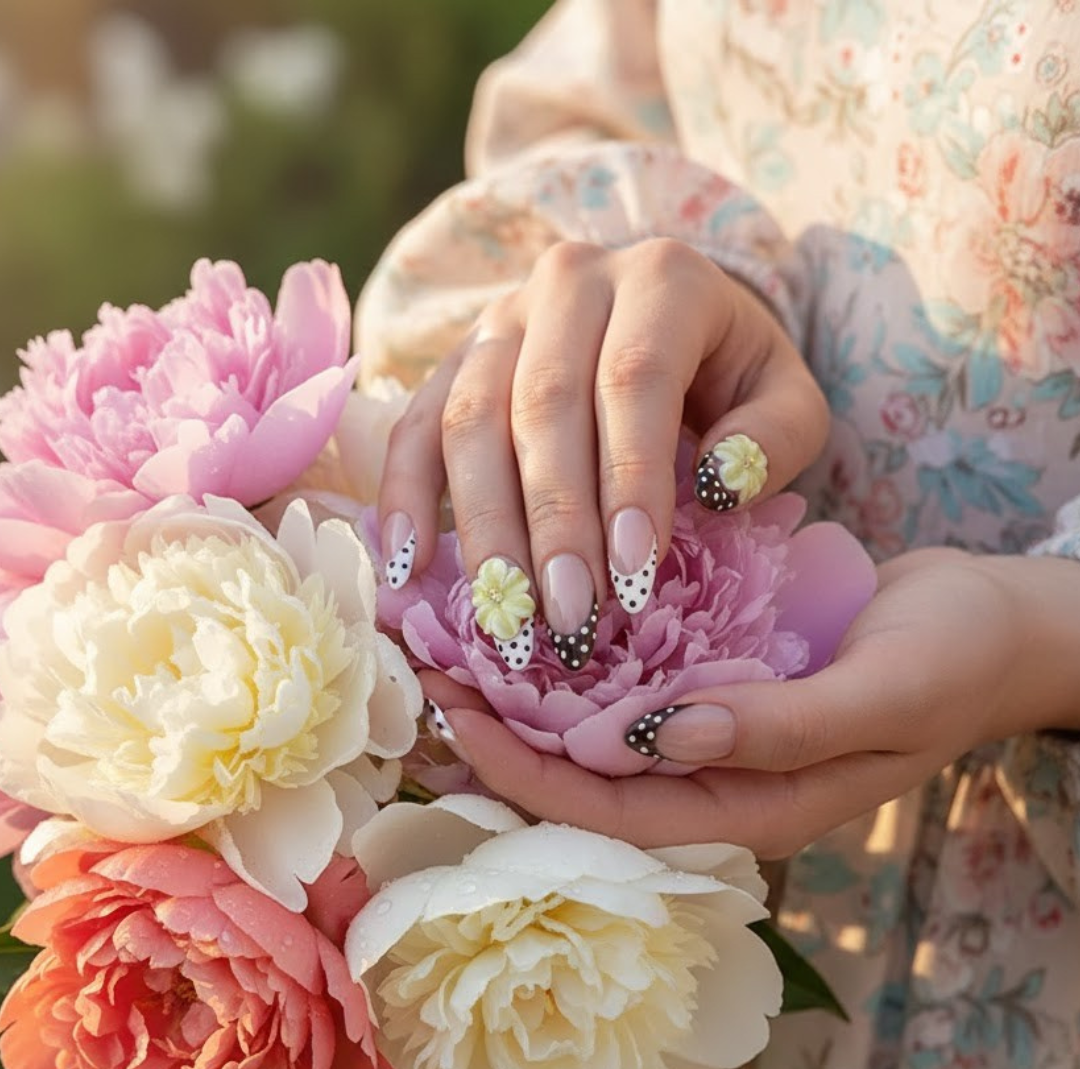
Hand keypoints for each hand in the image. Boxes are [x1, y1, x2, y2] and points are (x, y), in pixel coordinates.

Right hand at [377, 239, 827, 665]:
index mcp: (662, 278)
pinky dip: (404, 499)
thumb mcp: (787, 396)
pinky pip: (414, 427)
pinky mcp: (455, 361)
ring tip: (504, 621)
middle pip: (544, 405)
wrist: (672, 320)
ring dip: (484, 530)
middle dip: (555, 526)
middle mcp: (569, 281)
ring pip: (471, 419)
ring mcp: (499, 319)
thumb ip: (775, 436)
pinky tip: (406, 572)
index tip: (634, 579)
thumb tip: (717, 483)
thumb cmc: (733, 376)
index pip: (634, 378)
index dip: (629, 481)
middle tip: (570, 623)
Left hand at [423, 550, 1079, 855]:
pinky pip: (627, 680)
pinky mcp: (716, 680)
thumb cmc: (952, 663)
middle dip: (505, 733)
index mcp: (750, 806)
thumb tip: (661, 736)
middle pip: (586, 776)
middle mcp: (717, 777)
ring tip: (457, 641)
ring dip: (526, 692)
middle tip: (432, 674)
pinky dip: (574, 655)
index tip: (462, 716)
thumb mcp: (880, 696)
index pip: (614, 809)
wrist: (997, 626)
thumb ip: (778, 728)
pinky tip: (530, 611)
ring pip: (596, 729)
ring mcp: (713, 730)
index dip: (531, 771)